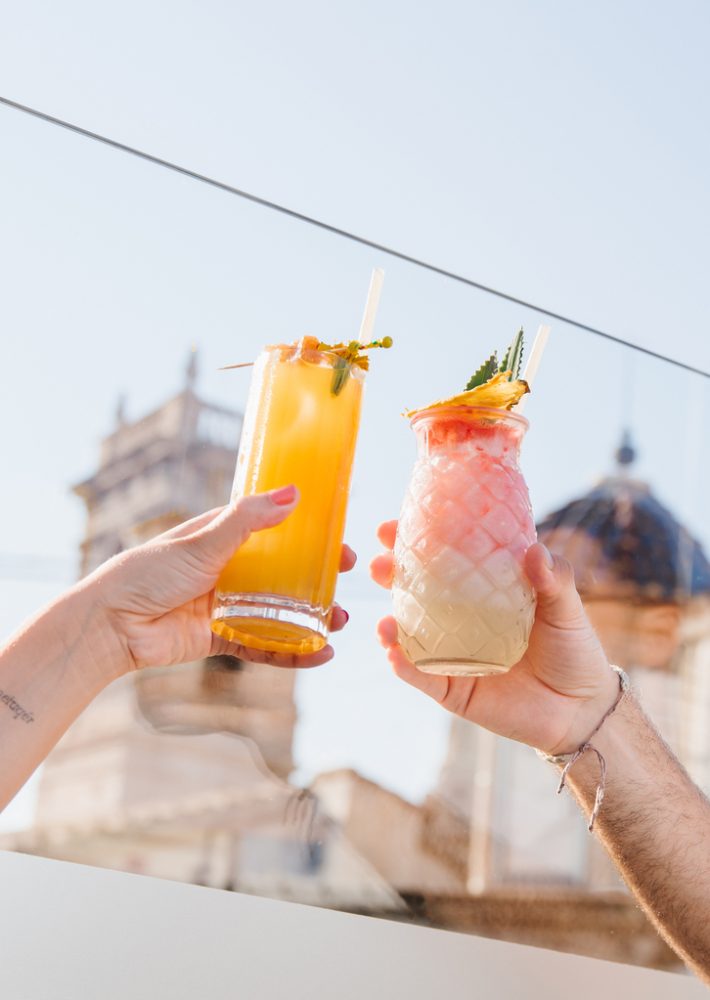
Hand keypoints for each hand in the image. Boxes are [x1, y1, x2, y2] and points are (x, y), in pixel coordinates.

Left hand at [87, 486, 354, 675]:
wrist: (113, 625)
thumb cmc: (149, 572)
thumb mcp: (202, 540)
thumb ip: (248, 520)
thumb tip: (294, 494)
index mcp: (222, 538)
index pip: (274, 531)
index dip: (307, 535)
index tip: (337, 538)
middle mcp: (228, 570)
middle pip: (284, 573)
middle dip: (318, 577)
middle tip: (347, 577)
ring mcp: (227, 606)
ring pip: (280, 611)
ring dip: (312, 617)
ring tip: (340, 620)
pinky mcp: (222, 639)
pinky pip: (265, 646)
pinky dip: (293, 652)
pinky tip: (320, 654)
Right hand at [370, 520, 617, 754]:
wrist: (582, 709)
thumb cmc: (573, 650)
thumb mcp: (567, 608)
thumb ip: (554, 580)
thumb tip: (534, 550)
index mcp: (483, 590)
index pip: (445, 559)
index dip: (417, 541)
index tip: (395, 526)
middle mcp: (461, 619)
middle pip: (416, 593)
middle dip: (391, 577)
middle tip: (379, 564)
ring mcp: (453, 654)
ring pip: (410, 635)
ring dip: (390, 624)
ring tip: (384, 620)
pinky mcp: (452, 689)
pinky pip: (421, 676)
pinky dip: (405, 665)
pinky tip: (393, 653)